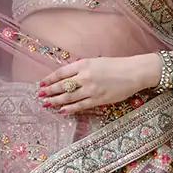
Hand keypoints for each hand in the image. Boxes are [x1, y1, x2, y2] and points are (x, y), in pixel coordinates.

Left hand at [38, 55, 158, 114]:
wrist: (133, 72)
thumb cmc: (116, 65)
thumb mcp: (96, 61)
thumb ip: (82, 68)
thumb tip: (68, 76)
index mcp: (83, 64)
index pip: (61, 73)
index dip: (50, 79)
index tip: (42, 83)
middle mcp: (85, 77)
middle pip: (62, 86)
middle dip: (49, 91)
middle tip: (39, 95)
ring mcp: (90, 89)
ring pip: (68, 97)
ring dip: (55, 101)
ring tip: (46, 103)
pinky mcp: (98, 100)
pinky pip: (80, 106)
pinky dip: (69, 109)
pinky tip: (62, 111)